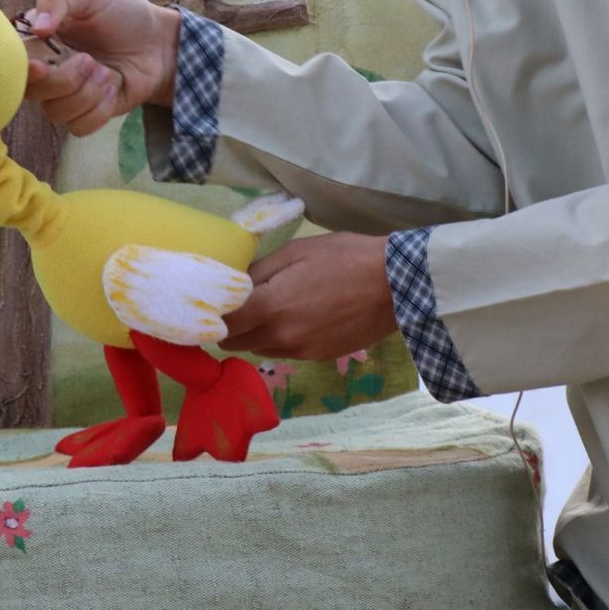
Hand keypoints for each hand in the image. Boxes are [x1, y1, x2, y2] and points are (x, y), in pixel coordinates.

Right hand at [22, 0, 178, 135]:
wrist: (160, 43)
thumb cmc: (123, 13)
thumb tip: (37, 28)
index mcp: (40, 39)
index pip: (13, 61)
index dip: (21, 69)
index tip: (40, 66)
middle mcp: (47, 69)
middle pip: (30, 92)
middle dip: (63, 80)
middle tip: (90, 60)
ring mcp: (67, 94)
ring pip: (54, 113)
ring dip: (85, 94)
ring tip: (106, 72)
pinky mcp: (88, 113)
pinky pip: (78, 127)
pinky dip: (98, 110)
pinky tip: (113, 89)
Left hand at [220, 233, 398, 361]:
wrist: (396, 284)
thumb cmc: (344, 257)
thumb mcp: (296, 251)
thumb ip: (258, 271)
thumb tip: (232, 284)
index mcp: (271, 307)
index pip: (222, 324)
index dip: (213, 314)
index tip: (213, 300)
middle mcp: (281, 337)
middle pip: (234, 342)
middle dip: (231, 324)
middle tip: (241, 300)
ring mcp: (301, 352)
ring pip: (258, 348)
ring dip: (255, 331)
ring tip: (273, 304)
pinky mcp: (318, 358)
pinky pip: (284, 351)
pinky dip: (280, 337)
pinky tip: (299, 314)